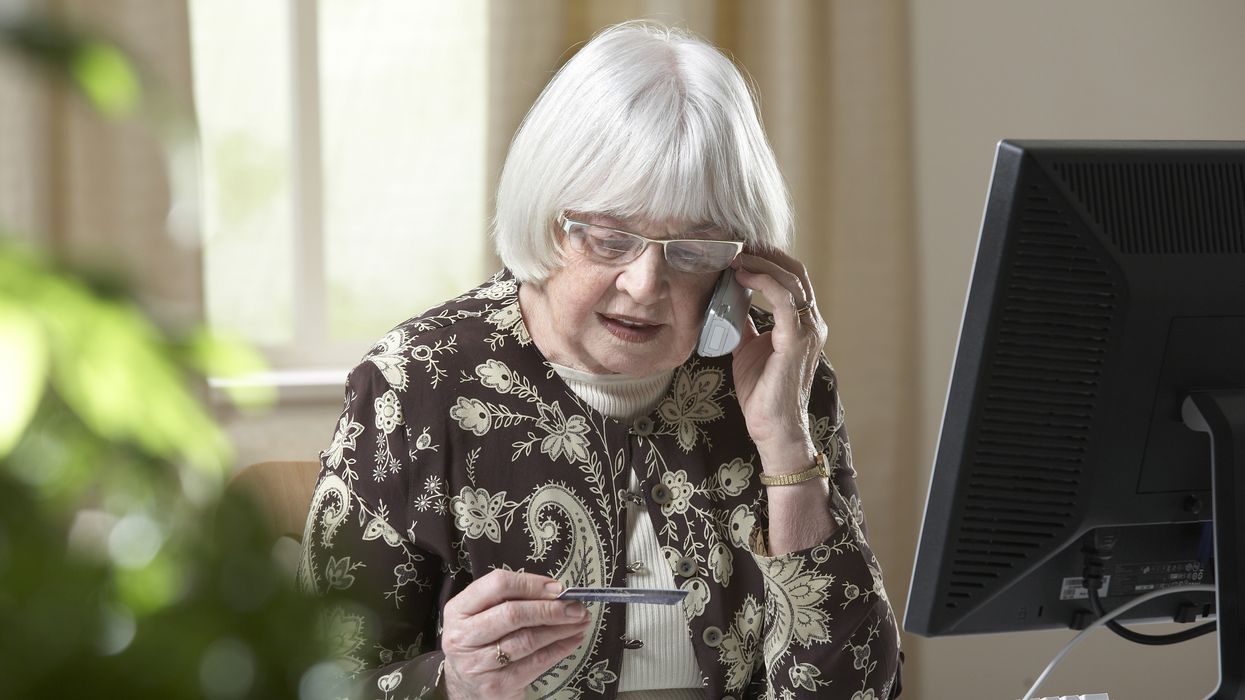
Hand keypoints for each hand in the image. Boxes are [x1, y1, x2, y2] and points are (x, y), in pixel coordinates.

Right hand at [441, 570, 590, 699]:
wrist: (466, 685)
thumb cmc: (482, 639)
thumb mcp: (484, 613)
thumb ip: (513, 598)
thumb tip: (558, 591)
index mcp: (459, 609)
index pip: (497, 585)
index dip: (532, 584)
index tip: (558, 588)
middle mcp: (462, 636)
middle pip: (513, 614)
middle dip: (550, 609)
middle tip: (576, 607)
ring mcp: (477, 664)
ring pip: (527, 640)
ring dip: (560, 629)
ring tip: (580, 622)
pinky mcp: (496, 686)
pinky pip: (535, 663)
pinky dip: (559, 649)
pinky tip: (573, 640)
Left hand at [729, 249, 827, 469]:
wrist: (771, 427)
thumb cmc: (761, 391)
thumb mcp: (747, 347)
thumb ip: (743, 322)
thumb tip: (726, 299)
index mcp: (802, 323)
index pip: (792, 277)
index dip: (769, 258)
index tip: (740, 247)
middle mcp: (812, 322)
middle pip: (794, 271)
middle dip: (766, 252)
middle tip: (736, 242)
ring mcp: (808, 330)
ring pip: (791, 279)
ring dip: (761, 261)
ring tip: (735, 254)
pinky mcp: (796, 340)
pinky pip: (783, 299)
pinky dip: (762, 281)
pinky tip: (741, 275)